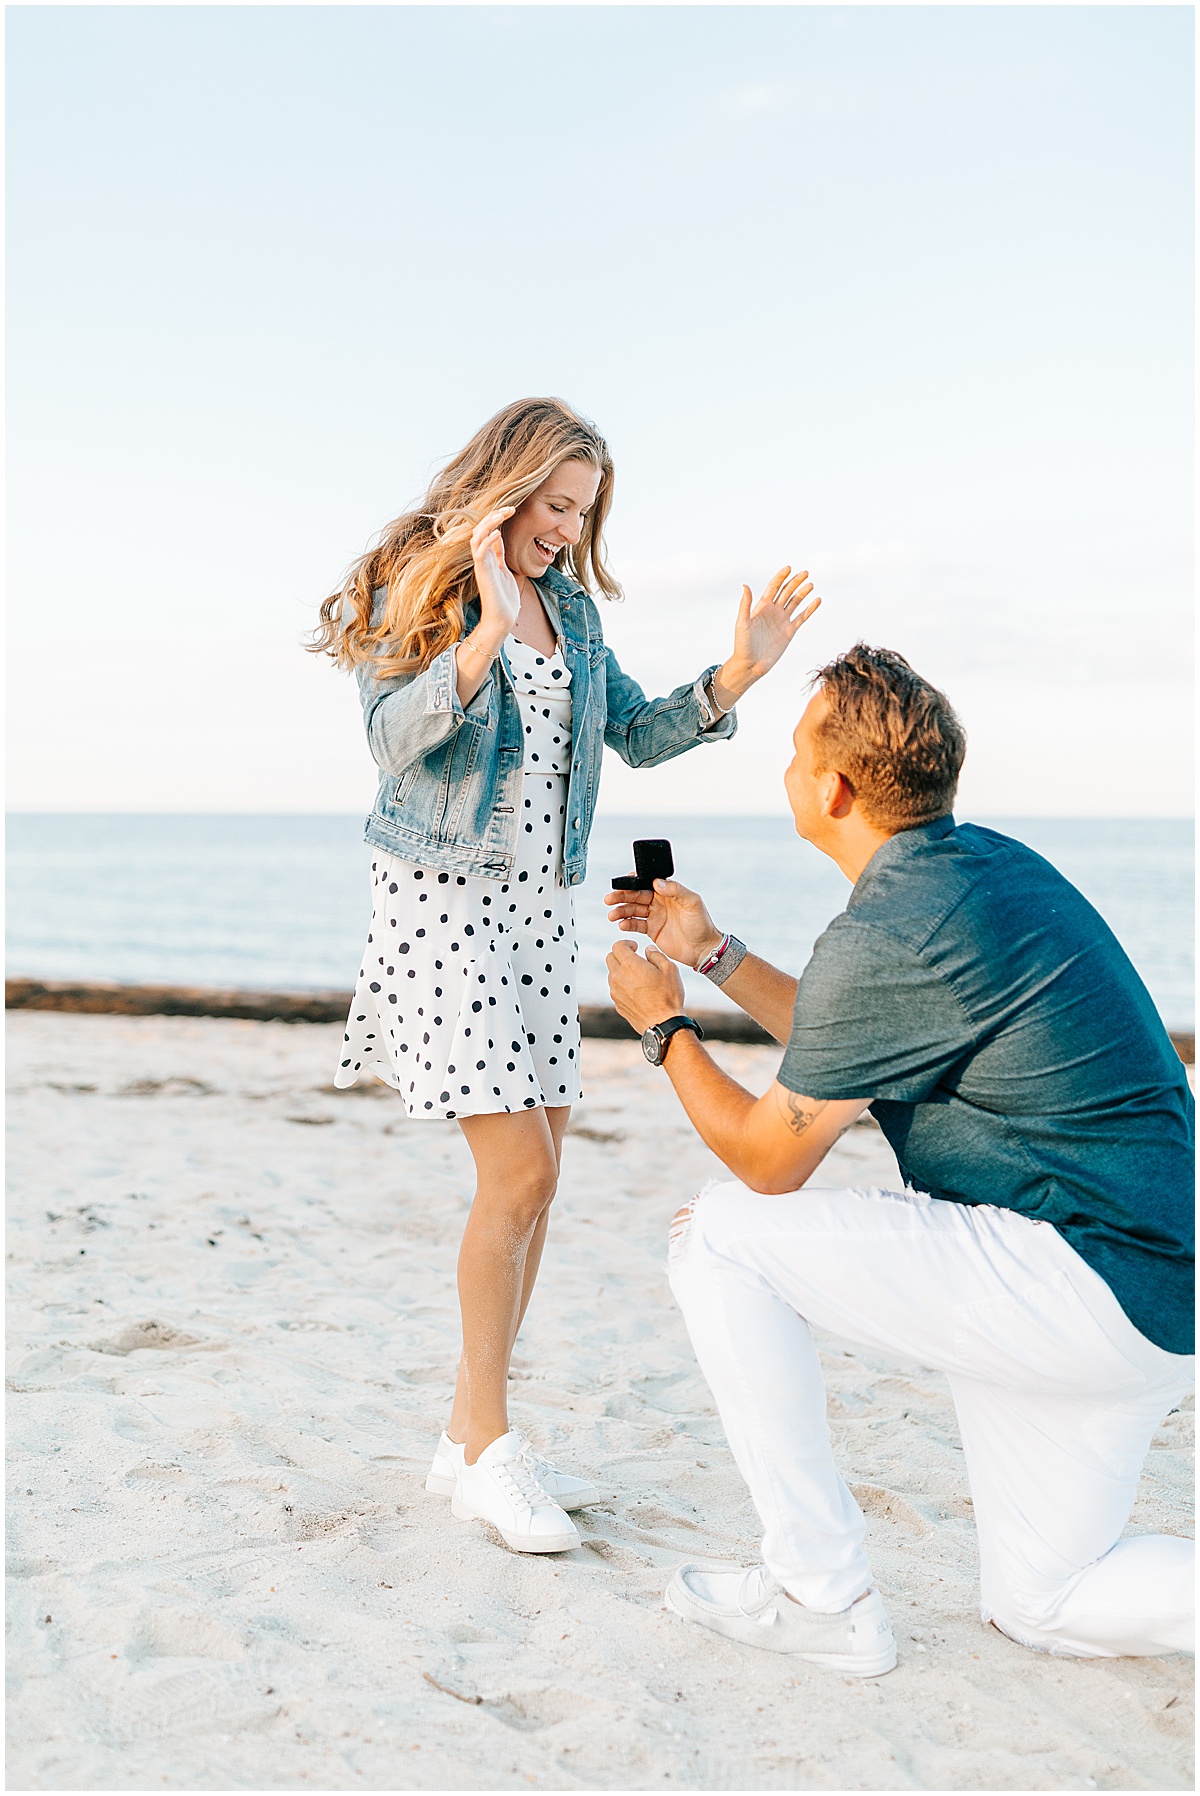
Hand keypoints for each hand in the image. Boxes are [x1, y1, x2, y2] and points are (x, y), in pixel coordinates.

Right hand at [469, 508, 520, 641]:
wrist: (502, 620)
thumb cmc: (505, 599)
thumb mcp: (505, 571)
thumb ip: (500, 555)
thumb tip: (498, 537)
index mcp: (488, 558)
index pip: (488, 531)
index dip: (497, 518)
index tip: (511, 510)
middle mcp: (482, 560)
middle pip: (480, 530)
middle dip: (493, 516)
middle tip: (510, 508)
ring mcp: (481, 566)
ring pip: (477, 538)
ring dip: (488, 524)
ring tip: (501, 515)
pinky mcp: (483, 574)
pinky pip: (480, 553)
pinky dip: (487, 541)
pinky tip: (497, 533)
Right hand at [605, 877, 722, 969]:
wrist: (703, 949)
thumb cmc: (702, 925)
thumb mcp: (693, 903)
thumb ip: (676, 890)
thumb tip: (657, 882)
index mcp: (668, 892)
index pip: (647, 883)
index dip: (633, 882)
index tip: (622, 883)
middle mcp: (659, 902)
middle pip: (636, 896)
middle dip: (621, 896)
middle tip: (609, 899)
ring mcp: (655, 916)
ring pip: (633, 910)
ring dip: (621, 911)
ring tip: (612, 915)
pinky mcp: (652, 930)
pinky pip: (636, 925)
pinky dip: (627, 924)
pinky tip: (622, 925)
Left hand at [606, 939, 686, 1034]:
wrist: (663, 1024)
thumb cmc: (668, 996)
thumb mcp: (670, 969)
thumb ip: (656, 955)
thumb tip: (648, 950)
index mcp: (630, 965)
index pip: (617, 946)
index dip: (626, 943)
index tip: (635, 947)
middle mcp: (618, 977)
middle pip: (610, 958)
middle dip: (621, 955)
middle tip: (634, 959)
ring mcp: (616, 992)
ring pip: (612, 974)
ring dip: (621, 971)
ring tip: (638, 976)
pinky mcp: (617, 1004)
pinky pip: (615, 989)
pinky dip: (622, 985)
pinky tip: (637, 990)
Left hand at [713, 567, 820, 707]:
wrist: (750, 665)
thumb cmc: (742, 644)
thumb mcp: (742, 623)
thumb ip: (745, 604)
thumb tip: (745, 585)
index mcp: (761, 606)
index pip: (774, 587)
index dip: (781, 577)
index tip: (789, 568)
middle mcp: (773, 611)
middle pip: (786, 591)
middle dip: (795, 581)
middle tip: (805, 573)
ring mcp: (782, 621)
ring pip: (795, 602)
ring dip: (803, 593)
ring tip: (810, 584)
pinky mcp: (789, 631)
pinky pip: (802, 617)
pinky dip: (810, 609)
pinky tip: (817, 600)